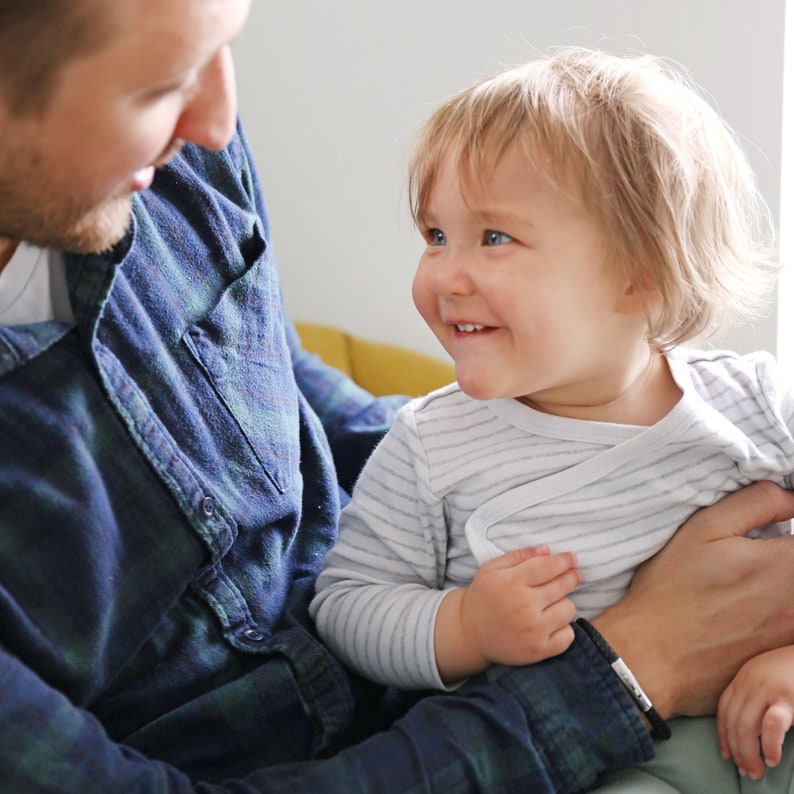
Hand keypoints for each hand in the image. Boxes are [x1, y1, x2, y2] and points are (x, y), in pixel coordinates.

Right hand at [434, 546, 579, 682]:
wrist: (469, 634)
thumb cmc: (482, 597)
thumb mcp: (491, 569)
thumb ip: (519, 556)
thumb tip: (547, 550)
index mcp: (511, 582)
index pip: (549, 566)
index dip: (565, 560)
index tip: (572, 558)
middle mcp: (524, 606)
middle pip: (563, 585)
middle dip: (572, 576)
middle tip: (573, 574)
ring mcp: (533, 630)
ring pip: (568, 609)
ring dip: (563, 603)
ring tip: (552, 603)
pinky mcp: (539, 650)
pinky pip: (568, 635)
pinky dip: (564, 629)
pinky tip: (552, 623)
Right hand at [592, 482, 793, 718]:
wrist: (655, 656)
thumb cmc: (673, 589)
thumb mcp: (704, 528)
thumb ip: (757, 502)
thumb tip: (791, 497)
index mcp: (788, 562)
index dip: (785, 524)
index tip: (766, 529)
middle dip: (779, 553)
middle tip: (752, 553)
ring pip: (792, 591)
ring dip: (777, 580)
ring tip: (744, 584)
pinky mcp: (783, 654)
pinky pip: (788, 620)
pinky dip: (776, 608)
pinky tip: (746, 609)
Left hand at [717, 646, 793, 779]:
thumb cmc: (793, 671)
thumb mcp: (766, 679)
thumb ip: (755, 697)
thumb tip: (748, 733)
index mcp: (744, 678)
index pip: (724, 709)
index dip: (722, 735)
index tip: (726, 755)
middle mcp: (750, 682)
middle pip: (733, 721)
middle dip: (736, 750)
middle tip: (746, 771)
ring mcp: (769, 689)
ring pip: (746, 726)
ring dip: (748, 753)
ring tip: (756, 771)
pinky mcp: (789, 698)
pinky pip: (772, 724)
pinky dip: (770, 745)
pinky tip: (772, 759)